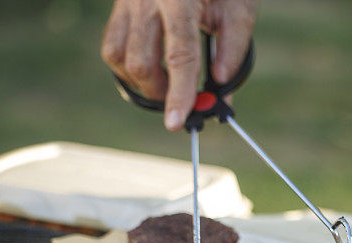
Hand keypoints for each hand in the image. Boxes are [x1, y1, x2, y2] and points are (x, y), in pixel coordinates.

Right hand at [101, 0, 256, 130]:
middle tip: (182, 102)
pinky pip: (112, 46)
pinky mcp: (119, 6)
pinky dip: (128, 68)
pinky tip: (150, 70)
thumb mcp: (238, 7)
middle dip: (161, 92)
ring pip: (118, 57)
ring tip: (166, 87)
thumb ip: (234, 49)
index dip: (180, 92)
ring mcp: (128, 1)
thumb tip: (222, 91)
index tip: (178, 122)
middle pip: (141, 62)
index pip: (179, 54)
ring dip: (141, 83)